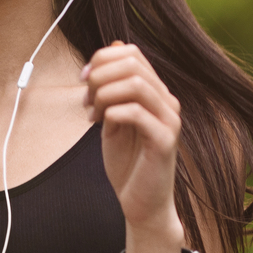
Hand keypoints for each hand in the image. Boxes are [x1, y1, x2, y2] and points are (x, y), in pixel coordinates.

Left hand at [82, 42, 183, 252]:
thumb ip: (113, 89)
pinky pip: (136, 113)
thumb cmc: (128, 164)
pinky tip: (102, 125)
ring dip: (104, 94)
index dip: (101, 59)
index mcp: (156, 93)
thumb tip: (111, 48)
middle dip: (99, 76)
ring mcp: (169, 120)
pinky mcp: (165, 141)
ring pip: (136, 84)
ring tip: (92, 114)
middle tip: (85, 99)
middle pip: (132, 63)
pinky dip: (112, 113)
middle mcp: (167, 101)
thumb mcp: (113, 119)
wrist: (141, 204)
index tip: (83, 80)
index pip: (131, 53)